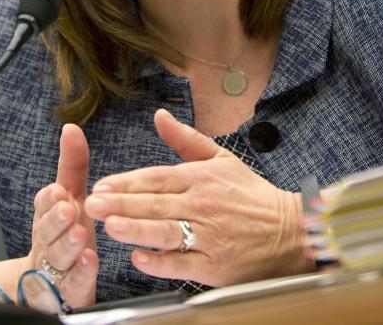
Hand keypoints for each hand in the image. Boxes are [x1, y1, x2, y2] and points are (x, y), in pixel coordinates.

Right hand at [0, 124, 97, 309]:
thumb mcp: (69, 195)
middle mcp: (48, 240)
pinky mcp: (69, 290)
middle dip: (56, 220)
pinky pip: (72, 283)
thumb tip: (71, 127)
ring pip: (58, 257)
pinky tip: (90, 263)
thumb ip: (72, 164)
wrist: (45, 284)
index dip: (50, 200)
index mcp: (48, 215)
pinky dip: (80, 273)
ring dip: (68, 245)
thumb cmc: (63, 232)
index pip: (43, 204)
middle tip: (69, 209)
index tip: (60, 191)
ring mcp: (56, 267)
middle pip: (46, 231)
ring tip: (80, 235)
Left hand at [84, 109, 308, 286]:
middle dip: (122, 204)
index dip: (127, 181)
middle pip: (156, 204)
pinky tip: (140, 259)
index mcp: (202, 178)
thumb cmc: (252, 195)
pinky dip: (161, 262)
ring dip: (137, 229)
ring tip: (111, 227)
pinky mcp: (215, 266)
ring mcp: (209, 237)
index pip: (158, 178)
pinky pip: (183, 265)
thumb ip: (185, 139)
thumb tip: (159, 116)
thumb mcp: (221, 159)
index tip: (102, 185)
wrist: (290, 231)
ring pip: (167, 232)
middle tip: (92, 204)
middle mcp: (203, 205)